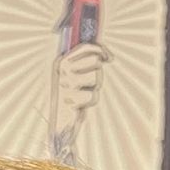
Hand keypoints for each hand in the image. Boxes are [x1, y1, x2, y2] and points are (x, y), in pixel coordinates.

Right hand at [48, 42, 107, 160]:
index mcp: (62, 60)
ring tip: (84, 94)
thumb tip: (108, 56)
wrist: (60, 123)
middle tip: (89, 84)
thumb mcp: (78, 74)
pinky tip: (81, 104)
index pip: (86, 46)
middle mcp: (62, 69)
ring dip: (95, 88)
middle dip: (98, 73)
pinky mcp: (70, 99)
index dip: (101, 50)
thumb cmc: (72, 97)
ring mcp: (65, 83)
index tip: (109, 58)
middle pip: (95, 61)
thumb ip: (90, 60)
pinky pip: (93, 96)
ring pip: (96, 77)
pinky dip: (91, 101)